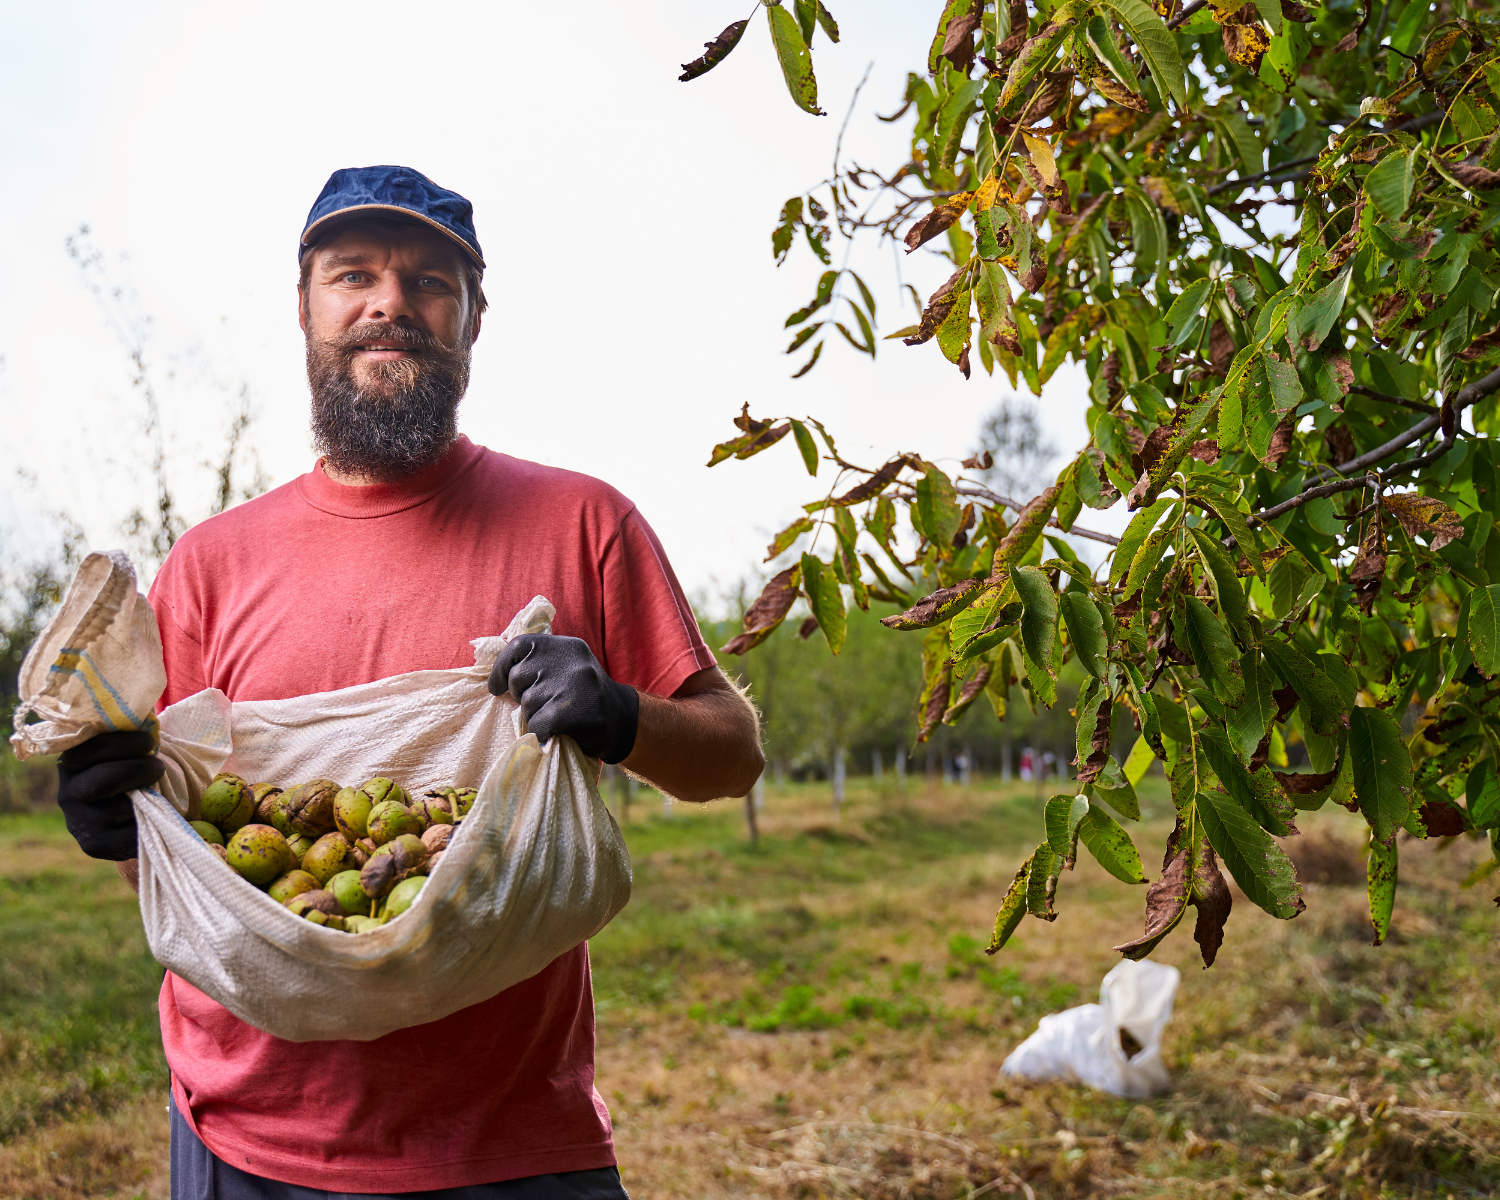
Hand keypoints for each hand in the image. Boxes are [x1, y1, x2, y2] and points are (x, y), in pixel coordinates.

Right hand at [56, 729, 165, 860]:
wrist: (131, 810)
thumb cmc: (132, 767)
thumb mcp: (126, 747)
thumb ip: (129, 731)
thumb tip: (145, 712)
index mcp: (71, 762)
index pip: (87, 750)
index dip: (123, 743)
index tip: (149, 740)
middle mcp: (67, 792)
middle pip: (100, 781)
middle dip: (137, 770)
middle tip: (158, 767)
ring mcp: (77, 821)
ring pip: (115, 811)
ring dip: (144, 798)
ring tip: (156, 790)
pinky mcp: (93, 844)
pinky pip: (124, 837)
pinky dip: (145, 824)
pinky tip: (151, 815)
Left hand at [488, 635, 639, 763]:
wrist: (623, 721)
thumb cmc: (584, 696)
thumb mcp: (567, 668)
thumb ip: (539, 664)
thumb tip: (496, 675)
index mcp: (566, 646)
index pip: (518, 646)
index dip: (501, 668)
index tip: (497, 686)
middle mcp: (570, 661)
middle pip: (518, 677)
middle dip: (522, 696)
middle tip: (544, 704)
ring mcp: (573, 686)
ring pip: (527, 704)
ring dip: (535, 717)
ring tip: (557, 717)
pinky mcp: (571, 713)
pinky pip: (537, 725)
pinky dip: (541, 733)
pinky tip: (557, 732)